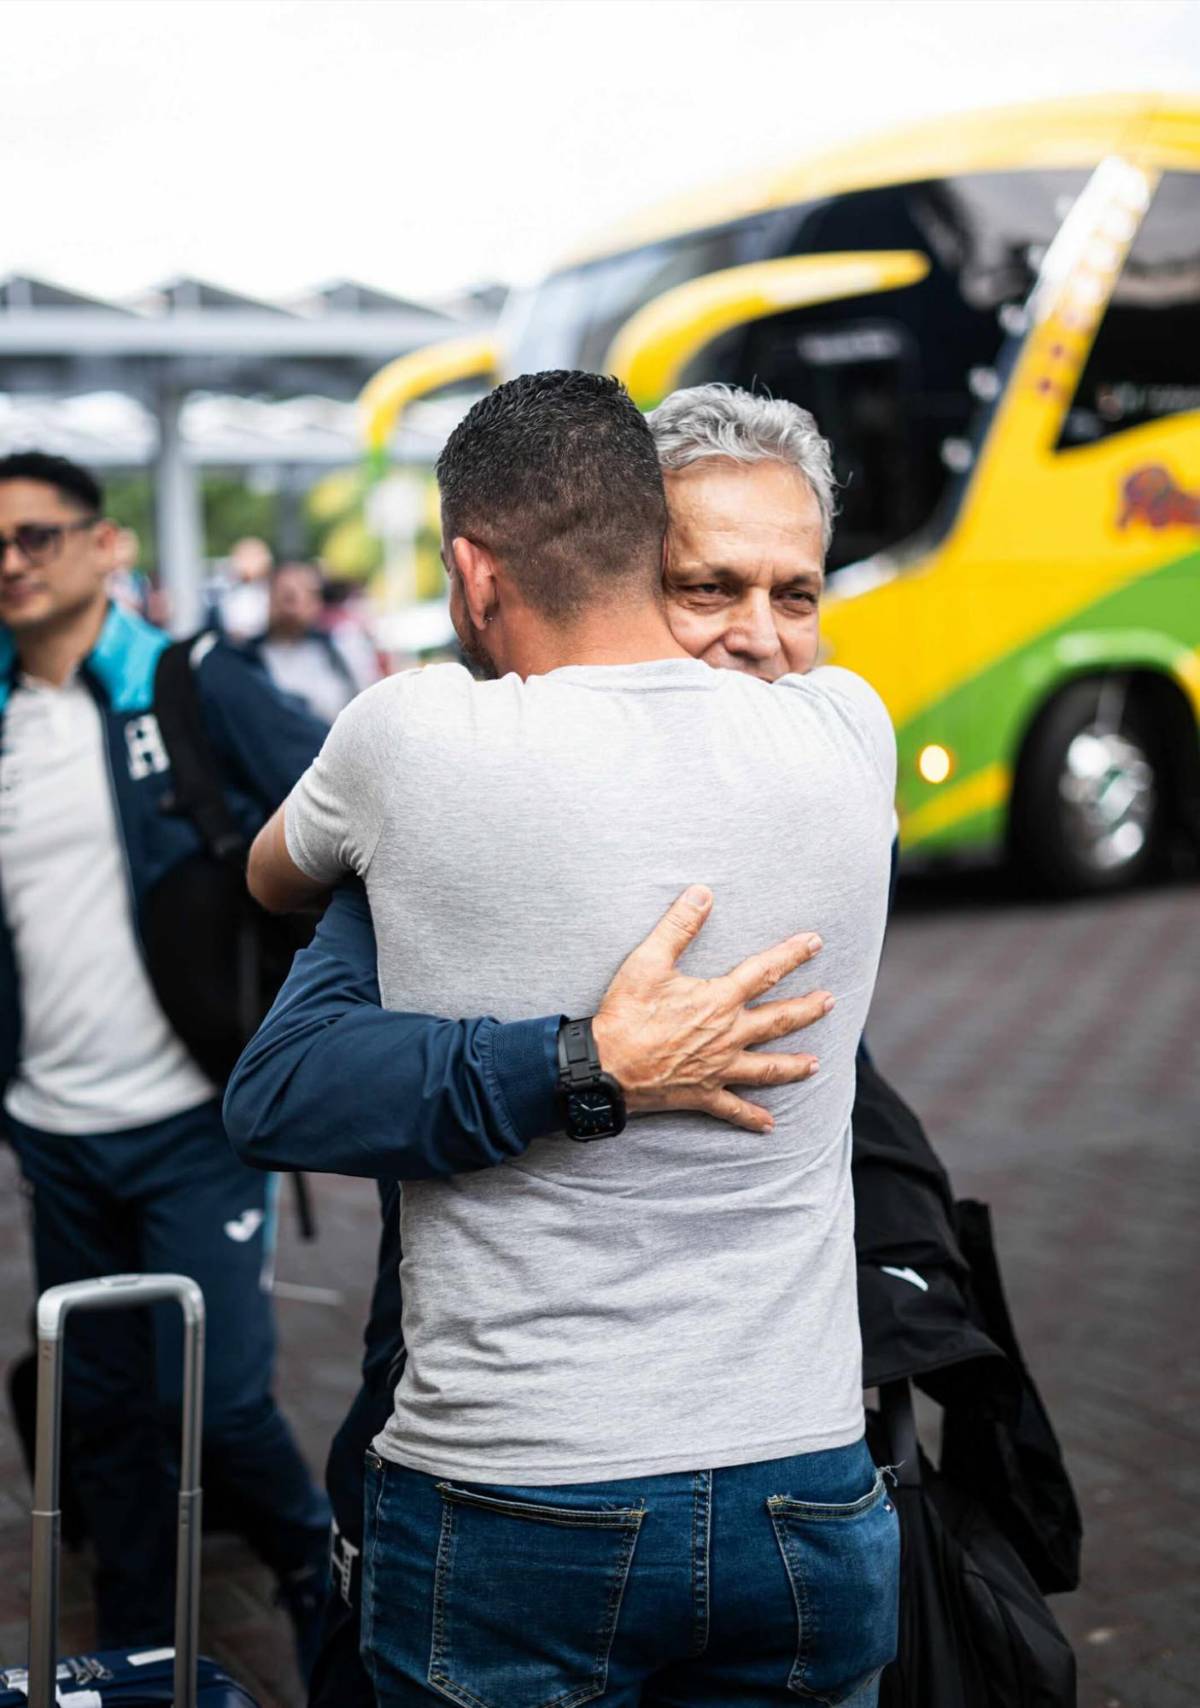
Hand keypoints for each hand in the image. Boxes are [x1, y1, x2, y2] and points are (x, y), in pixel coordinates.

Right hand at [591, 886, 831, 1134]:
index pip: (765, 971)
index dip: (792, 955)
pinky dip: (752, 1118)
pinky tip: (770, 1125)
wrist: (606, 1068)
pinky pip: (733, 1108)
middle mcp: (727, 1035)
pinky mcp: (703, 1094)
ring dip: (793, 1065)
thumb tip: (702, 893)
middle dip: (806, 1010)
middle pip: (777, 1020)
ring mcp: (718, 1068)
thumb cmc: (625, 1014)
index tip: (815, 942)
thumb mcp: (648, 962)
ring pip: (767, 1068)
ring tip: (816, 1065)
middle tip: (830, 1002)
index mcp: (718, 1000)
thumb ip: (678, 926)